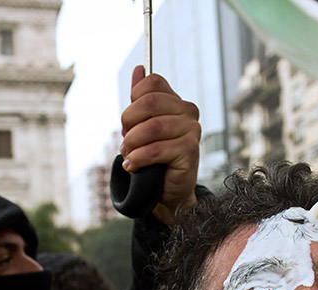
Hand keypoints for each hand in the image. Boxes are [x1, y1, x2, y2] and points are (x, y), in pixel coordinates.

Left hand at [119, 66, 200, 224]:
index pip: (151, 83)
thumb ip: (140, 100)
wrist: (167, 192)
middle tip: (125, 142)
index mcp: (176, 102)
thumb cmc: (154, 159)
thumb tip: (139, 69)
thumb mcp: (141, 126)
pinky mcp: (190, 150)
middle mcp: (188, 112)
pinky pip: (155, 149)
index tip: (129, 122)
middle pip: (149, 102)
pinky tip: (133, 166)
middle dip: (129, 123)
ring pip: (151, 127)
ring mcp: (192, 130)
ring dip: (132, 144)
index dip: (133, 100)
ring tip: (128, 156)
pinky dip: (138, 159)